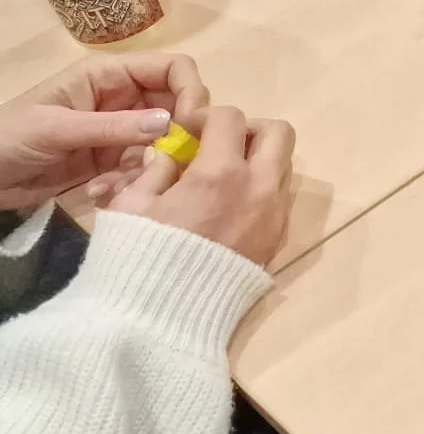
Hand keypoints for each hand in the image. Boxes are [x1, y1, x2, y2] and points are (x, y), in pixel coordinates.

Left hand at [0, 53, 206, 209]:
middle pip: (177, 105)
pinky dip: (130, 183)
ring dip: (150, 166)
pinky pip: (143, 168)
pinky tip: (101, 192)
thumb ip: (113, 127)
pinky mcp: (113, 160)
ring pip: (164, 142)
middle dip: (177, 135)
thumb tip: (171, 124)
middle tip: (169, 163)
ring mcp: (120, 131)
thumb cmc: (9, 138)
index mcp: (110, 75)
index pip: (171, 68)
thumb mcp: (57, 129)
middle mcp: (123, 98)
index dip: (191, 89)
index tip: (192, 124)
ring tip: (117, 185)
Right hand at [108, 105, 293, 267]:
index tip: (188, 131)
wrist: (164, 317)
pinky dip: (260, 190)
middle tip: (220, 145)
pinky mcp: (277, 239)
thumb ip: (155, 170)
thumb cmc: (140, 257)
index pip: (231, 118)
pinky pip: (280, 198)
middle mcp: (258, 188)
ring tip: (222, 179)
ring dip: (258, 161)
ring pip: (284, 165)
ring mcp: (274, 215)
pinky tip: (228, 208)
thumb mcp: (131, 206)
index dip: (207, 116)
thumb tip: (169, 153)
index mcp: (220, 173)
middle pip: (279, 133)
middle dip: (250, 130)